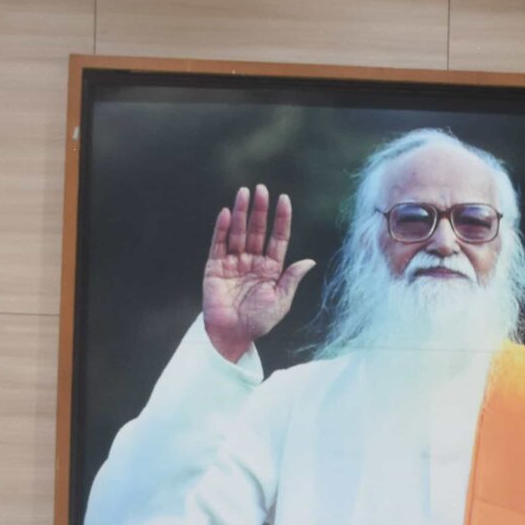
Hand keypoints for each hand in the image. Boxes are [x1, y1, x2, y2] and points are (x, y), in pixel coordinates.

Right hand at [202, 184, 314, 363]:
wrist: (232, 335)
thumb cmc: (258, 322)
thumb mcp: (280, 301)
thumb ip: (291, 279)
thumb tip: (309, 260)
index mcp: (271, 269)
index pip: (278, 238)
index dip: (281, 219)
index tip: (284, 199)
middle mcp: (252, 261)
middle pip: (257, 230)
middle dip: (259, 210)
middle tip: (261, 189)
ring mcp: (233, 262)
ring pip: (238, 232)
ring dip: (241, 212)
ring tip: (244, 193)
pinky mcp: (215, 267)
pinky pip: (219, 244)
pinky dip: (222, 228)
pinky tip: (227, 213)